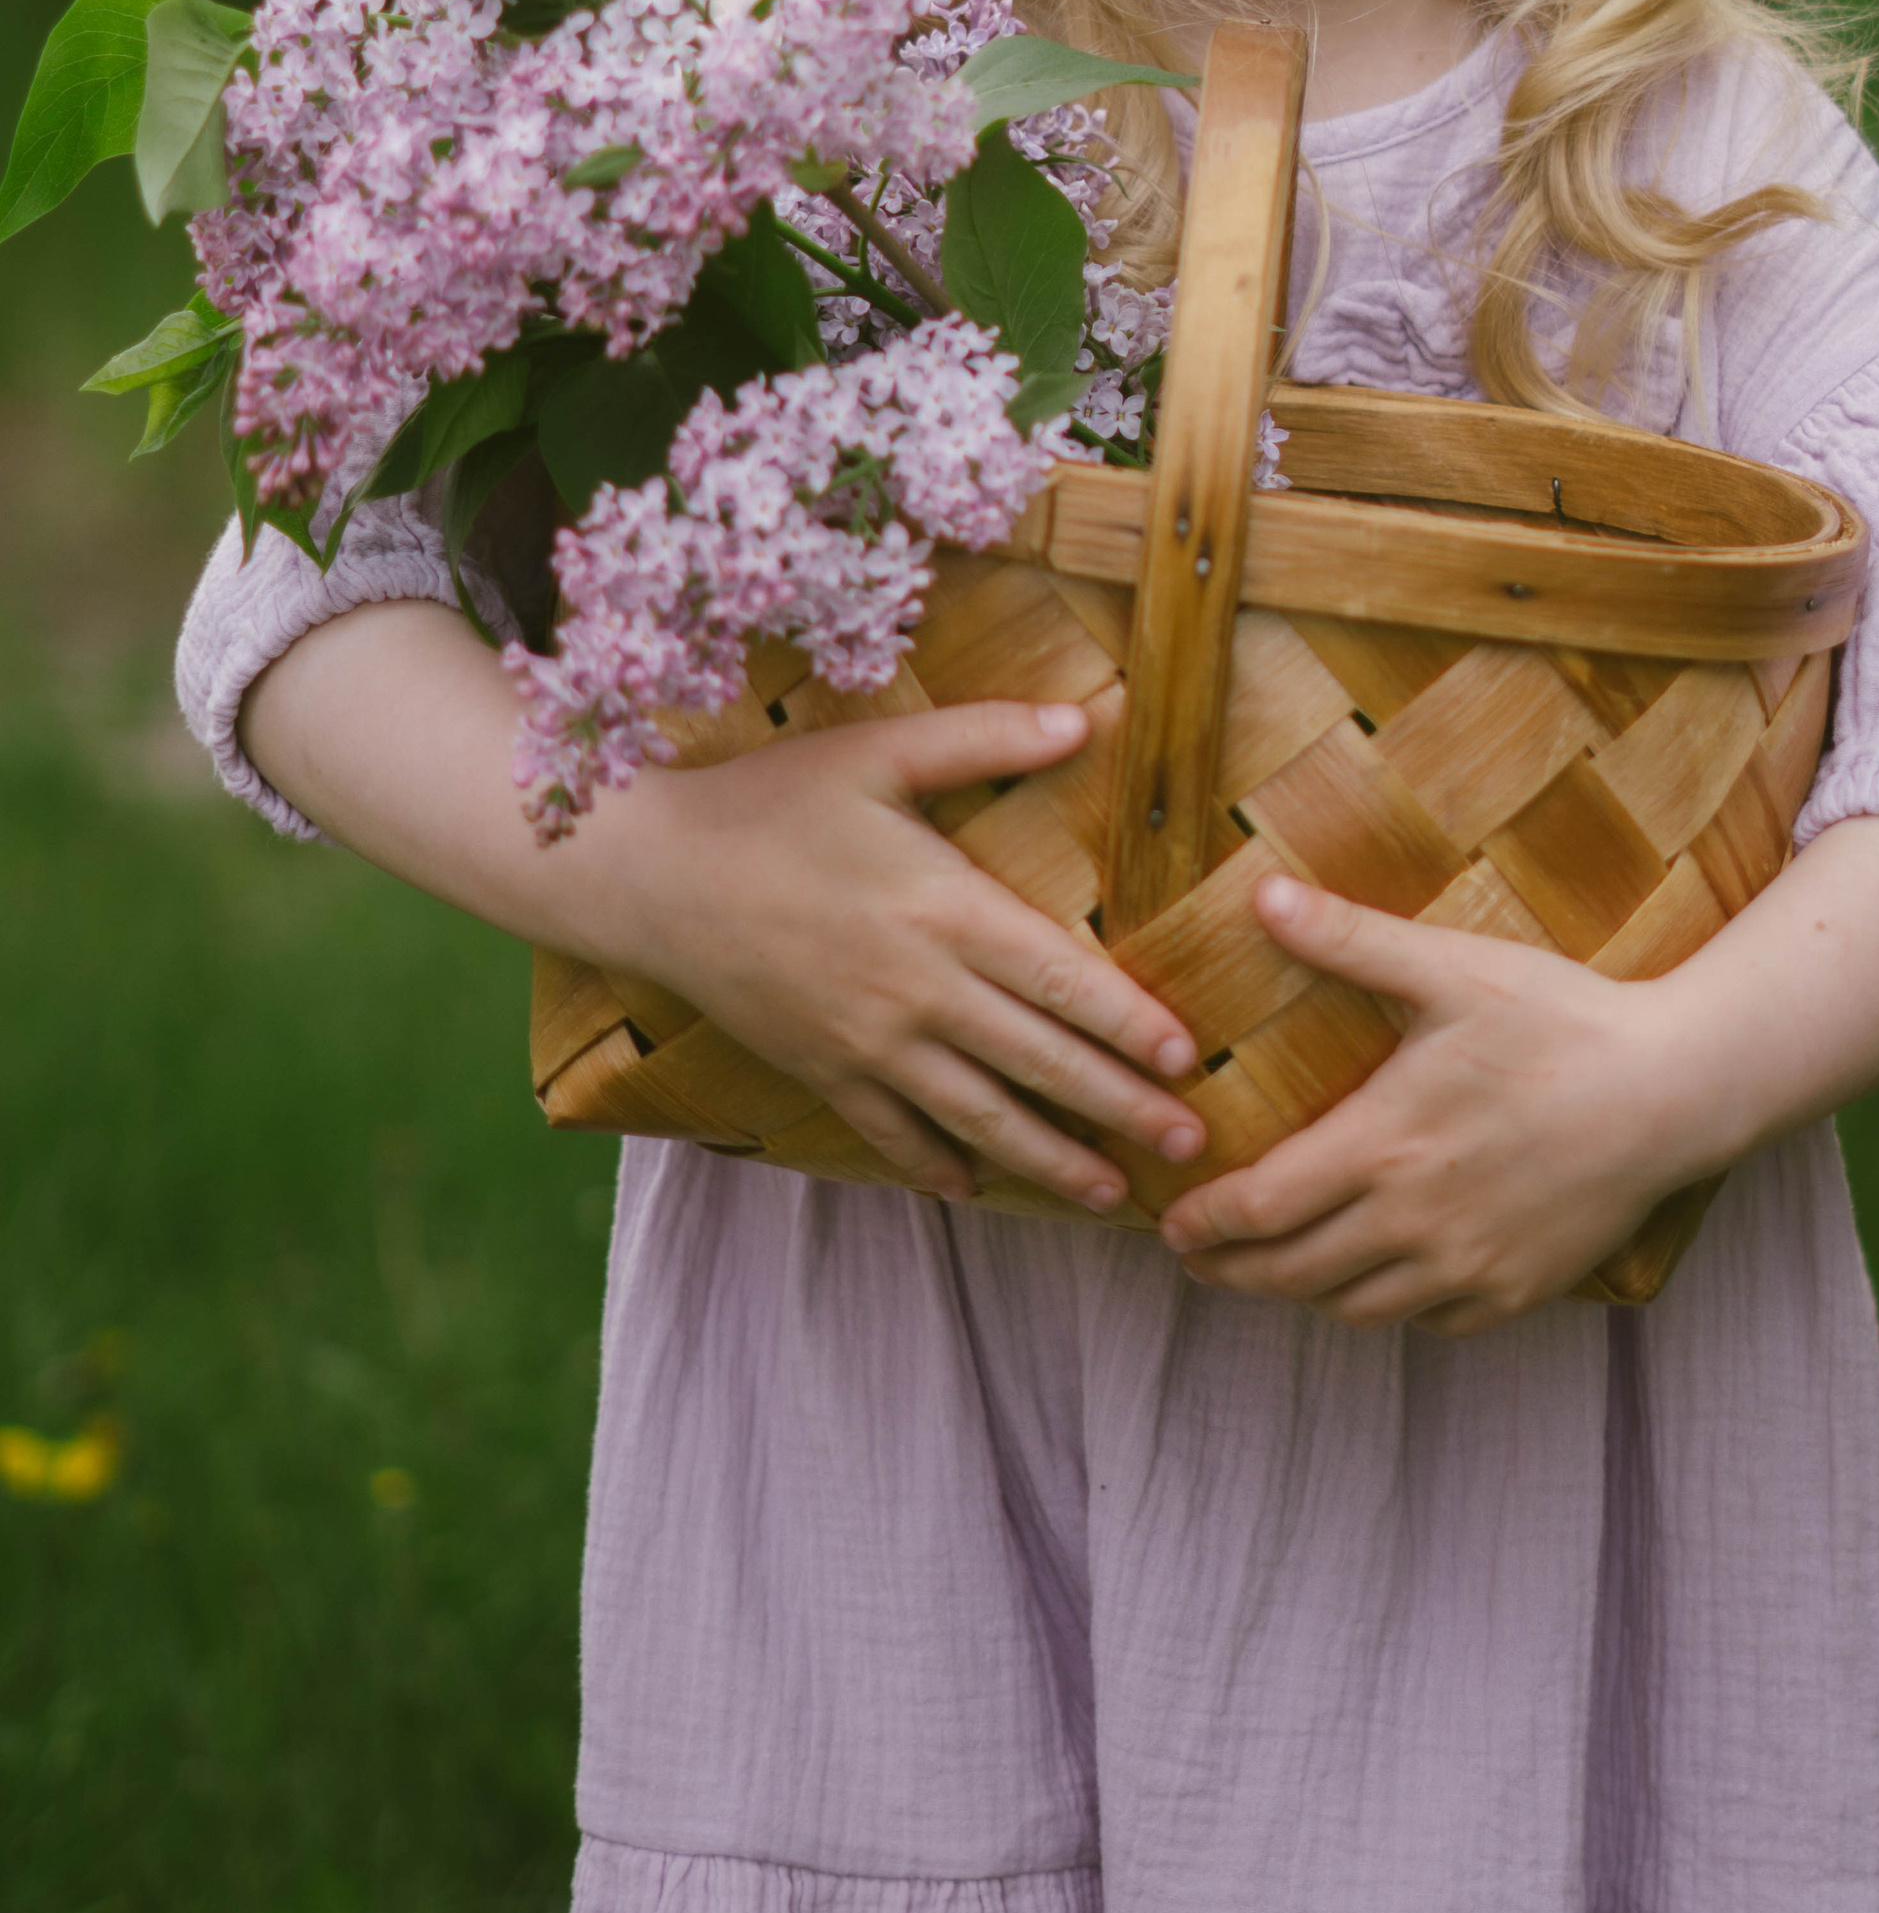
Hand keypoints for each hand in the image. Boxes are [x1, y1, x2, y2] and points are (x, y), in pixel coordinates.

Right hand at [597, 695, 1205, 1213]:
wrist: (651, 875)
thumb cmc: (771, 801)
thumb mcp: (879, 751)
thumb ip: (984, 738)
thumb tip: (1084, 721)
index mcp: (943, 909)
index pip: (1060, 979)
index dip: (1128, 1024)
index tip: (1187, 1059)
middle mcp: (916, 991)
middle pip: (1039, 1062)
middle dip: (1122, 1109)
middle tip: (1193, 1146)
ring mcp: (867, 1043)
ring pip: (979, 1117)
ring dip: (1051, 1158)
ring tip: (1113, 1191)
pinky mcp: (821, 1071)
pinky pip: (894, 1134)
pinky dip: (940, 1165)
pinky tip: (976, 1189)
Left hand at [1157, 877, 1712, 1333]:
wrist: (1674, 1090)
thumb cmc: (1561, 1020)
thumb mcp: (1450, 967)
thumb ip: (1349, 938)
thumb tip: (1260, 895)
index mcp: (1384, 1145)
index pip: (1261, 1208)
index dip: (1205, 1224)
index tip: (1174, 1224)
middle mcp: (1415, 1222)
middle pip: (1292, 1274)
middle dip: (1233, 1271)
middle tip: (1201, 1259)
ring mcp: (1468, 1265)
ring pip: (1355, 1307)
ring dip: (1304, 1292)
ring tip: (1278, 1267)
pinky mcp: (1515, 1289)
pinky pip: (1428, 1320)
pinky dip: (1389, 1305)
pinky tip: (1379, 1275)